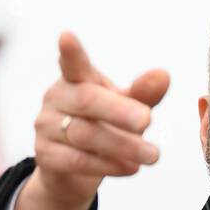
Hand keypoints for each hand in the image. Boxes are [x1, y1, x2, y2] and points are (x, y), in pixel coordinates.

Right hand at [32, 31, 169, 209]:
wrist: (73, 172)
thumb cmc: (104, 127)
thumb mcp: (126, 108)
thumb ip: (143, 93)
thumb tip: (164, 75)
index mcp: (76, 79)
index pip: (72, 63)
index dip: (70, 52)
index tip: (66, 36)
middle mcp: (56, 98)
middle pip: (87, 101)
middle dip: (119, 111)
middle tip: (148, 120)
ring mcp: (45, 126)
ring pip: (85, 135)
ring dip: (123, 145)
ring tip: (152, 155)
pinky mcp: (44, 155)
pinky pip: (78, 161)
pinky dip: (109, 165)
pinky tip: (131, 168)